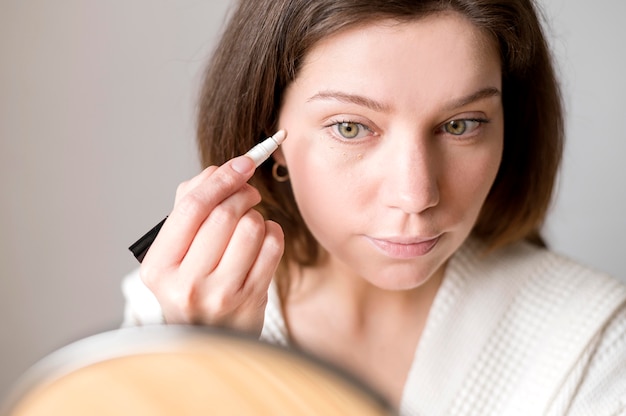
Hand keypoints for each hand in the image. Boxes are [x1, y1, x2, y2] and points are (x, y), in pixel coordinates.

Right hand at [139, 156, 284, 334]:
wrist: (209, 339)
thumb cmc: (192, 286)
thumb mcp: (175, 253)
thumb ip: (189, 206)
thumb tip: (217, 171)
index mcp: (159, 268)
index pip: (191, 207)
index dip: (220, 178)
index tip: (242, 162)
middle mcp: (187, 284)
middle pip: (224, 214)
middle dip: (243, 192)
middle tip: (249, 191)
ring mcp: (221, 295)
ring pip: (251, 227)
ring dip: (256, 215)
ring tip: (250, 224)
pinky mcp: (252, 300)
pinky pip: (273, 246)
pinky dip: (273, 231)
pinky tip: (263, 238)